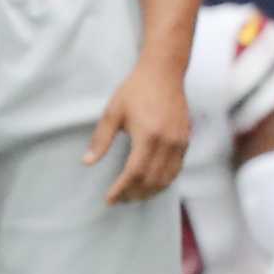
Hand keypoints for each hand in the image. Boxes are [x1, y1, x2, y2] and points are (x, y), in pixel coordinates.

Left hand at [84, 57, 189, 204]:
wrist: (164, 72)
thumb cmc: (135, 90)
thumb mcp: (113, 112)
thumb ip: (101, 139)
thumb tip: (87, 162)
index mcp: (148, 136)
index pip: (134, 173)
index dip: (121, 189)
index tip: (109, 200)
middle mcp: (168, 142)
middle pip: (152, 180)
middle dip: (134, 194)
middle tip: (119, 200)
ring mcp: (180, 141)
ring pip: (167, 177)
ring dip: (150, 191)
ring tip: (133, 196)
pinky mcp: (186, 139)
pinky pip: (176, 168)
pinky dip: (163, 181)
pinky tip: (151, 184)